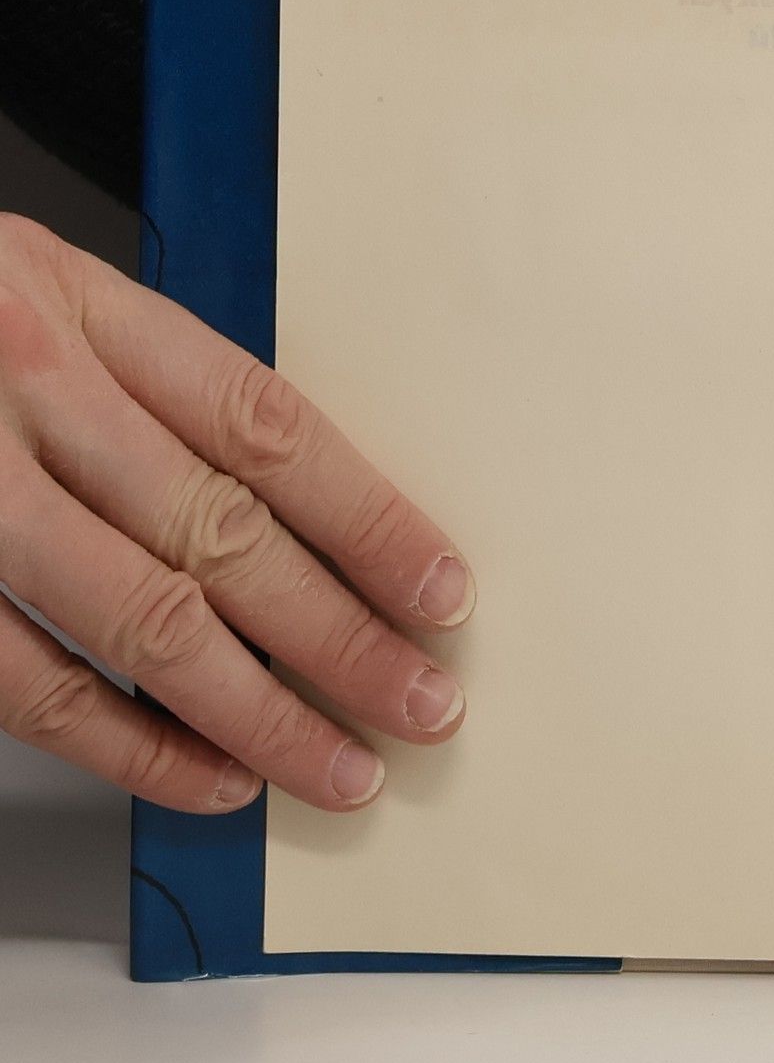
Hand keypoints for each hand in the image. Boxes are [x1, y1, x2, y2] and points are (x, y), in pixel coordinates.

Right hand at [0, 214, 470, 810]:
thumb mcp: (35, 289)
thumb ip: (148, 383)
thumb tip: (300, 511)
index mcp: (76, 304)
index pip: (265, 427)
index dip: (369, 519)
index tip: (442, 592)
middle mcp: (21, 389)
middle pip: (223, 534)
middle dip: (341, 638)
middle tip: (421, 703)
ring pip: (139, 622)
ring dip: (259, 713)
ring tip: (340, 765)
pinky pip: (26, 684)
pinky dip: (128, 744)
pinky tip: (208, 773)